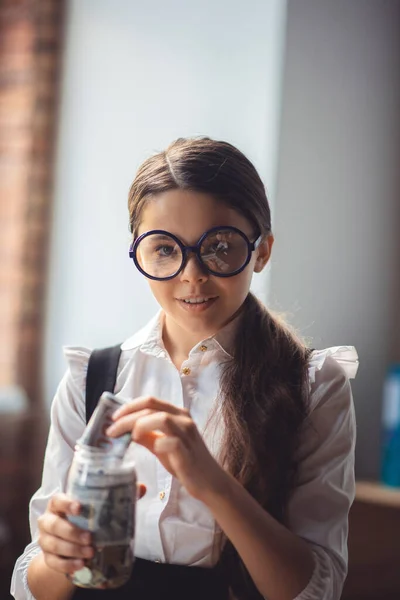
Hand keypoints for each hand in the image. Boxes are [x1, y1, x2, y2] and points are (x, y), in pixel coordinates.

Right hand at [37, 485, 146, 573]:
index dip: (66, 503)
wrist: (68, 542)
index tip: (79, 507)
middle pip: (54, 525)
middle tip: (90, 538)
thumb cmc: (84, 519)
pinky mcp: (48, 557)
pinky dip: (67, 565)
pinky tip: (81, 565)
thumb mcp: (96, 508)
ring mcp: (46, 540)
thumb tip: (140, 487)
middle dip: (72, 532)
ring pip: (53, 544)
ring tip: (90, 553)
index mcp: (59, 504)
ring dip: (72, 549)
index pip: (57, 500)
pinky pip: (54, 562)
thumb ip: (117, 496)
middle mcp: (49, 520)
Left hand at [107, 396, 227, 501]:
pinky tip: (152, 449)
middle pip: (151, 407)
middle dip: (127, 417)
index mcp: (177, 413)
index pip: (150, 400)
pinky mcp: (188, 451)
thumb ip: (146, 435)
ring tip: (130, 438)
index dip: (129, 406)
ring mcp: (187, 434)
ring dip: (140, 425)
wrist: (208, 481)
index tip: (113, 418)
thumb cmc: (184, 462)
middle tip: (111, 430)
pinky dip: (157, 443)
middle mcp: (183, 419)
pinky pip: (170, 441)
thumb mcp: (162, 445)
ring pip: (161, 418)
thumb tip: (125, 430)